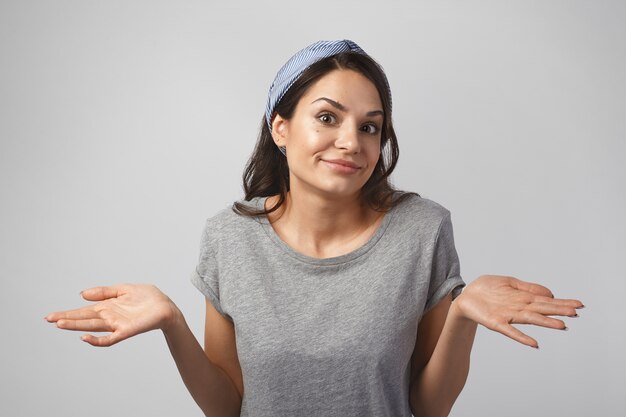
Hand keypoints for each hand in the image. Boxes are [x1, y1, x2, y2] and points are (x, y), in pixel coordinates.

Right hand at [45, 284, 180, 346]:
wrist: (166, 307)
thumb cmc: (147, 298)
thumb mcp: (124, 289)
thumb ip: (104, 291)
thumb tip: (81, 294)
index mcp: (107, 307)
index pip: (83, 311)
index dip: (67, 313)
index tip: (50, 315)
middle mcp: (109, 317)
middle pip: (84, 319)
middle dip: (66, 319)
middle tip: (48, 319)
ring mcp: (116, 325)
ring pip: (92, 327)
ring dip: (76, 326)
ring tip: (59, 324)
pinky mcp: (126, 331)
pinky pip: (109, 339)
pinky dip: (96, 340)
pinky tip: (84, 337)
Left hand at [453, 275, 583, 347]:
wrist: (465, 296)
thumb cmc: (487, 288)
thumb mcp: (510, 282)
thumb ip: (529, 288)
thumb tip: (550, 293)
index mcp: (523, 298)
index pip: (546, 300)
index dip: (562, 302)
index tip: (579, 305)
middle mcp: (519, 308)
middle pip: (542, 309)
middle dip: (558, 311)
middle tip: (576, 313)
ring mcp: (508, 316)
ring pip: (530, 320)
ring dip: (545, 323)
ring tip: (561, 325)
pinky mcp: (495, 322)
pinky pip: (510, 332)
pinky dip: (522, 338)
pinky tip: (534, 344)